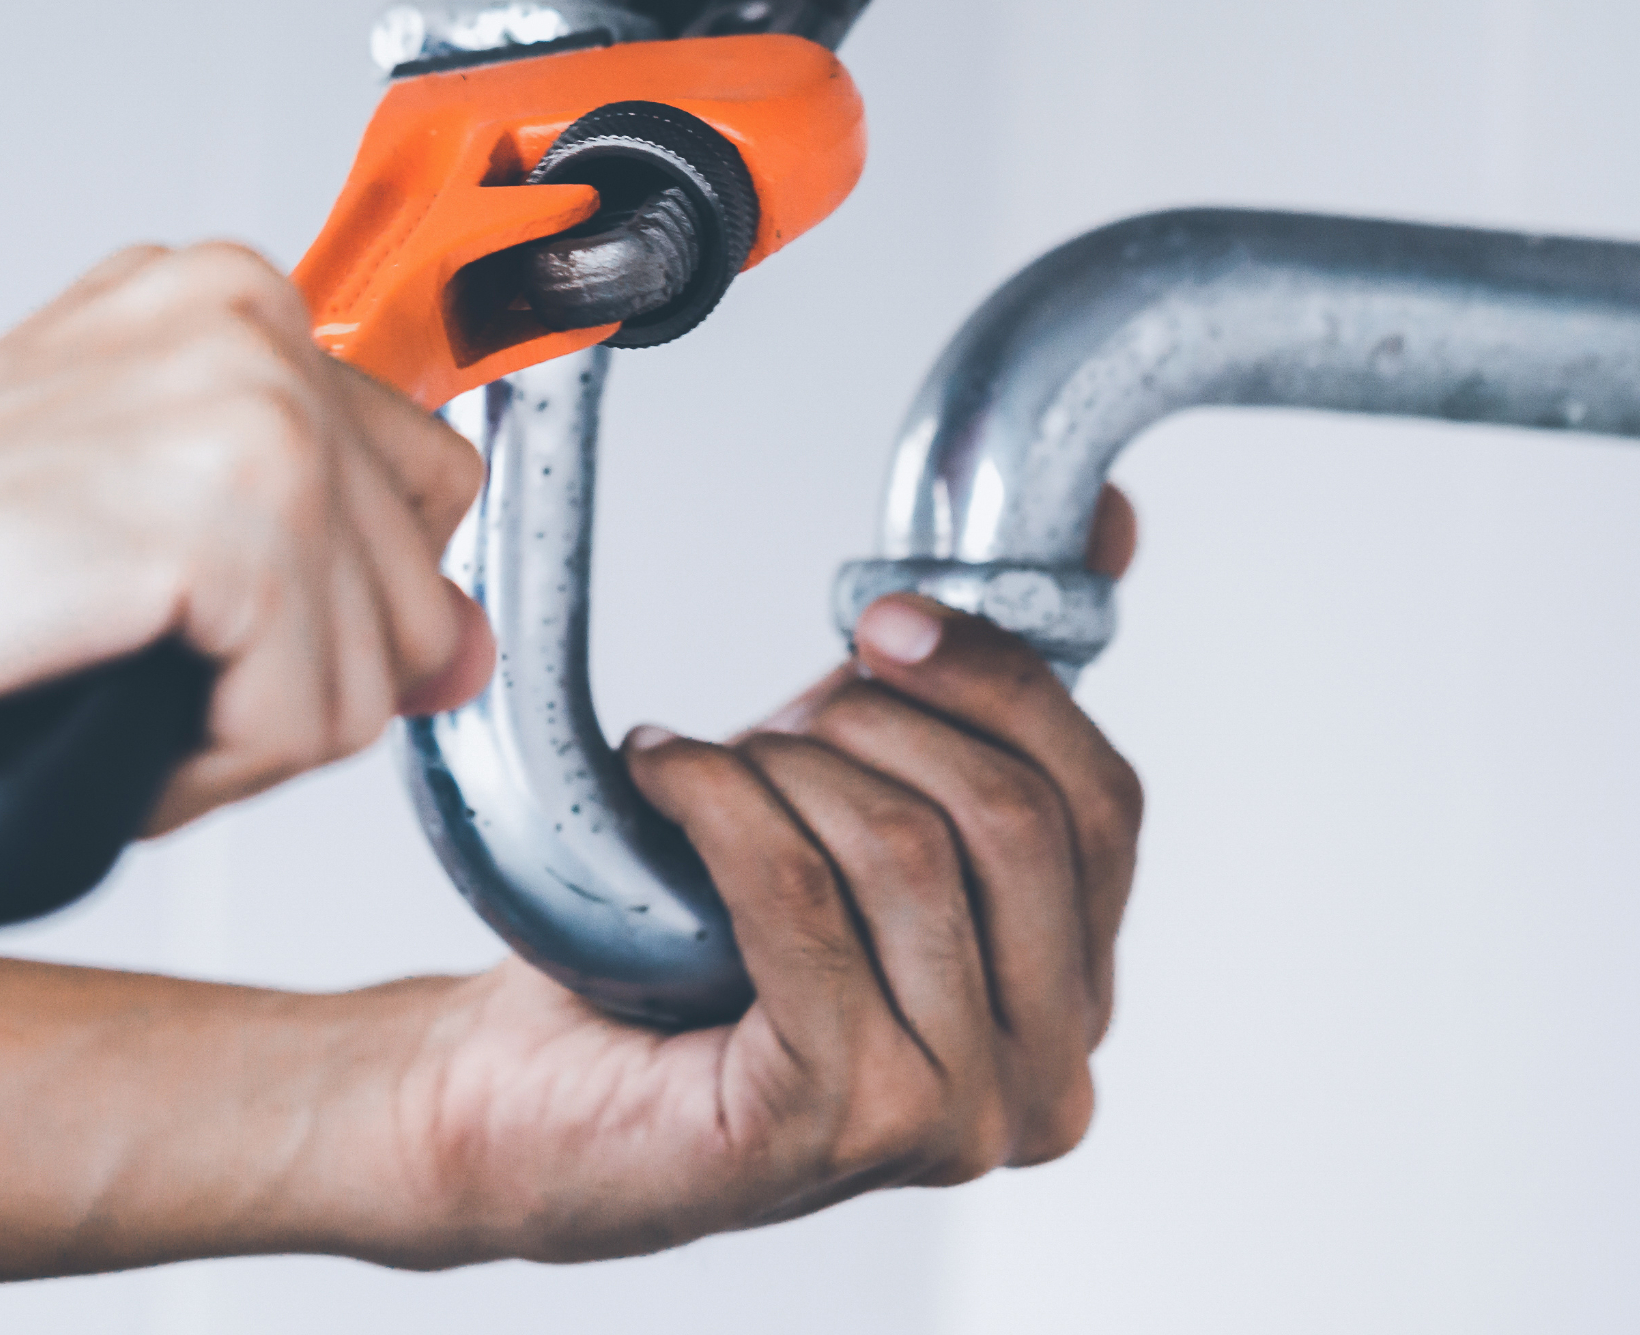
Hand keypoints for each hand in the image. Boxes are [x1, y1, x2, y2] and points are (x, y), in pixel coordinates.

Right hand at [0, 243, 492, 830]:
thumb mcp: (144, 534)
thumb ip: (317, 566)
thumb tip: (459, 649)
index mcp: (220, 297)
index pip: (411, 477)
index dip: (329, 598)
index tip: (212, 626)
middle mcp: (249, 317)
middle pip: (419, 570)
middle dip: (300, 666)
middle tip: (129, 660)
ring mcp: (251, 403)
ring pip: (379, 658)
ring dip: (249, 727)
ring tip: (99, 680)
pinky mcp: (236, 512)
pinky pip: (316, 716)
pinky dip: (216, 764)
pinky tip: (103, 708)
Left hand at [364, 490, 1142, 1264]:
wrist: (523, 1091)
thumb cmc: (687, 951)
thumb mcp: (857, 793)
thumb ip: (970, 698)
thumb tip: (1115, 513)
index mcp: (1072, 1003)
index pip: (1103, 808)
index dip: (1002, 685)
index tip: (885, 621)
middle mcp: (1043, 1085)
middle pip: (1021, 823)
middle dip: (884, 725)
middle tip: (780, 714)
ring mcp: (950, 1121)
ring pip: (908, 852)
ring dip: (786, 770)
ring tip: (706, 768)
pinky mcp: (836, 1125)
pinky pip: (800, 903)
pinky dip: (721, 807)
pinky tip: (661, 779)